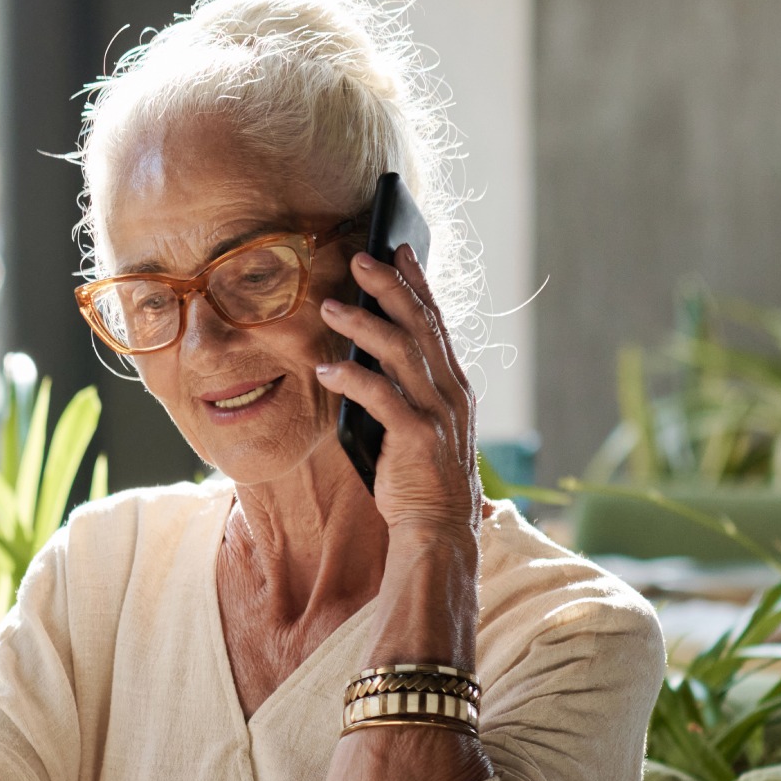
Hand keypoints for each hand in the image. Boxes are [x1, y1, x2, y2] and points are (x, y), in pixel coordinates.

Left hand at [316, 245, 482, 539]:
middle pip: (419, 326)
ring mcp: (437, 415)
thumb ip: (404, 388)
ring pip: (400, 353)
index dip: (417, 283)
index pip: (435, 322)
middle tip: (360, 258)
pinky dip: (353, 379)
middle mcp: (450, 393)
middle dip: (389, 286)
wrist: (438, 531)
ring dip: (363, 324)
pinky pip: (381, 398)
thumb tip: (367, 351)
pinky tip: (326, 370)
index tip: (398, 249)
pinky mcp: (416, 439)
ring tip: (329, 307)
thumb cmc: (421, 477)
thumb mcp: (421, 423)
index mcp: (454, 386)